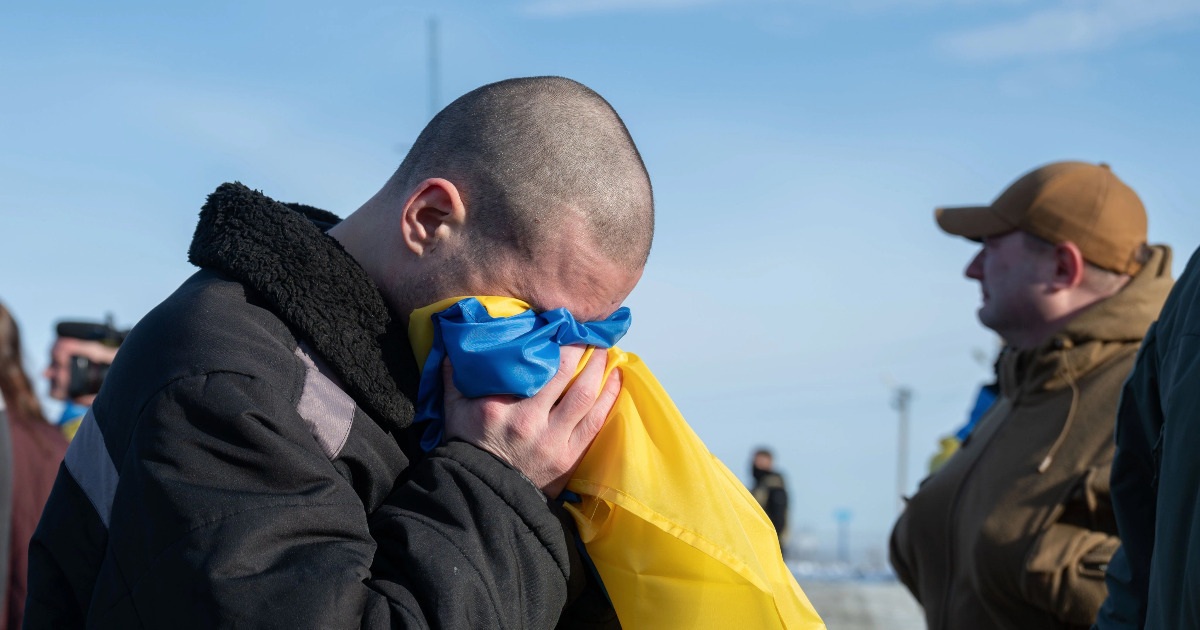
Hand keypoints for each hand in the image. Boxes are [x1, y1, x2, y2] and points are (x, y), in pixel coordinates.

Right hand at [442, 345, 621, 497]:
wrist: (483, 493)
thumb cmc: (469, 446)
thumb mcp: (454, 410)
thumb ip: (454, 376)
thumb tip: (453, 344)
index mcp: (500, 408)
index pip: (532, 366)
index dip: (552, 342)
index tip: (561, 324)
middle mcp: (529, 422)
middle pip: (565, 375)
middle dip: (581, 349)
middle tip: (589, 332)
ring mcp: (553, 441)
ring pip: (585, 396)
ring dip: (599, 369)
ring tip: (605, 350)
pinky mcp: (569, 457)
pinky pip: (596, 422)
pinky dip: (609, 397)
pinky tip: (616, 378)